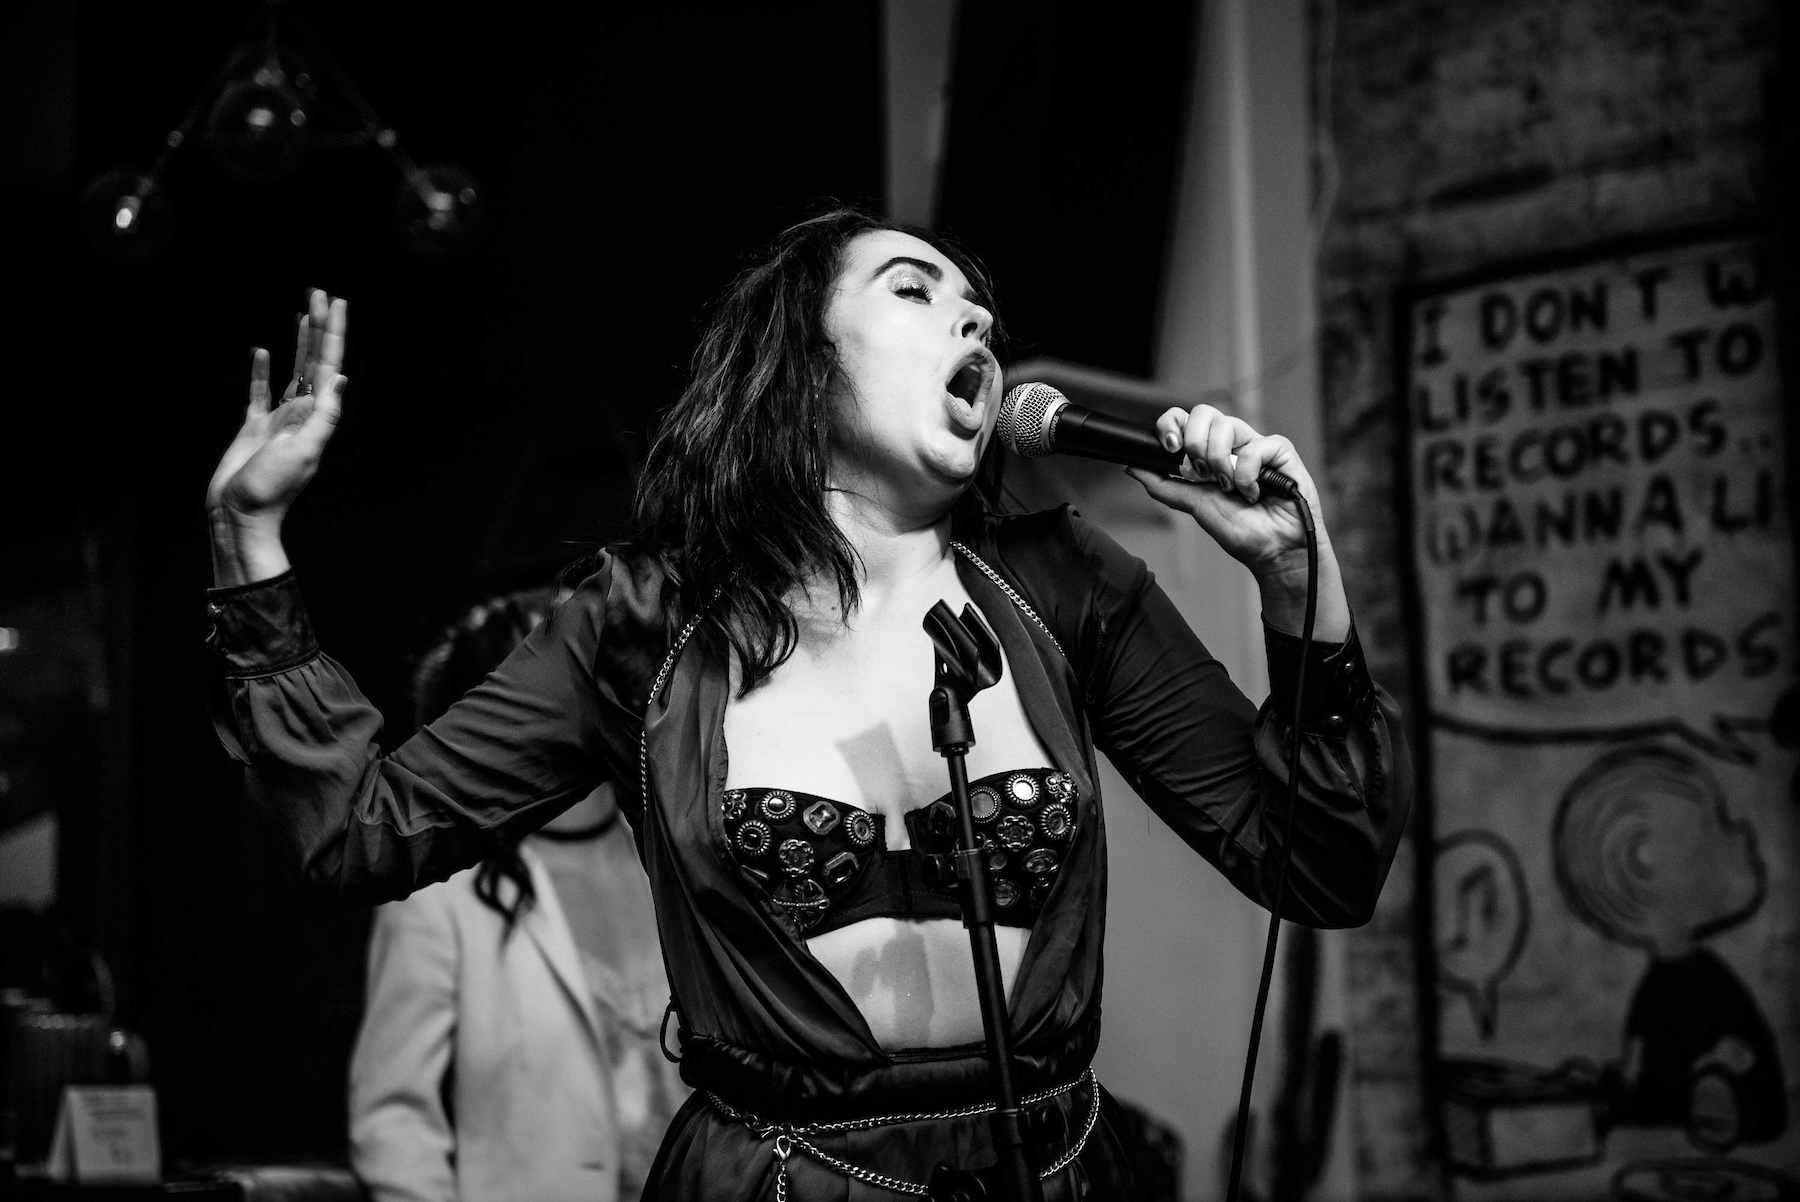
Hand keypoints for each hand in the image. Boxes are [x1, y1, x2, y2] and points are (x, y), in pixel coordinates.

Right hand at [207, 289, 346, 526]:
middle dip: (319, 326)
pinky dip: (261, 371)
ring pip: (293, 370)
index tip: (338, 303)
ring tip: (304, 312)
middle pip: (314, 360)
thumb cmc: (271, 489)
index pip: (329, 365)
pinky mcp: (253, 427)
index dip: (334, 333)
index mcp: (316, 416)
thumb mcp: (304, 452)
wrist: (239, 515)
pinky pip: (258, 392)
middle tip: (320, 292)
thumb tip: (341, 380)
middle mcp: (301, 413)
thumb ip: (324, 417)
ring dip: (299, 341)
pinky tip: (263, 351)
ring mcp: (278, 419)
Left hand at [1125, 403, 1323, 573]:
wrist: (1273, 551)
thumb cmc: (1241, 530)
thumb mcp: (1194, 505)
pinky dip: (1248, 473)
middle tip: (1202, 473)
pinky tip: (1254, 492)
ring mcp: (1256, 444)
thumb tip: (1132, 466)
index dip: (1173, 424)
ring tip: (1230, 488)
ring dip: (1220, 462)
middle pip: (1203, 412)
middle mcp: (1232, 444)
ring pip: (1226, 424)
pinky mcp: (1280, 451)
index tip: (1169, 448)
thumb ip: (1164, 485)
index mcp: (1210, 452)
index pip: (1186, 419)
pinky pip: (1256, 445)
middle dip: (1194, 444)